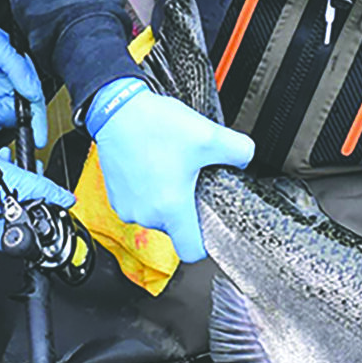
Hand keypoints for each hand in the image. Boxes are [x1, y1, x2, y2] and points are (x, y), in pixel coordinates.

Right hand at [0, 159, 76, 255]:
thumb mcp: (22, 183)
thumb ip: (49, 192)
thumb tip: (67, 199)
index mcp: (1, 242)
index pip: (33, 236)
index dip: (42, 217)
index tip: (45, 207)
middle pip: (19, 221)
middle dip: (27, 198)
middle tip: (28, 182)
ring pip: (2, 212)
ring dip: (11, 191)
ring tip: (12, 170)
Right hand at [85, 78, 253, 262]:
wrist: (117, 110)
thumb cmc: (154, 125)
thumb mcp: (209, 136)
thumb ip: (240, 151)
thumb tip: (245, 158)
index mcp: (171, 208)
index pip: (192, 252)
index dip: (206, 244)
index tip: (209, 226)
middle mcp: (146, 214)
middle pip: (176, 228)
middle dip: (187, 207)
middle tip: (190, 178)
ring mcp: (128, 207)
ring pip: (157, 215)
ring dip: (166, 198)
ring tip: (169, 167)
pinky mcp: (116, 198)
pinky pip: (140, 204)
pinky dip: (148, 191)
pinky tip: (153, 166)